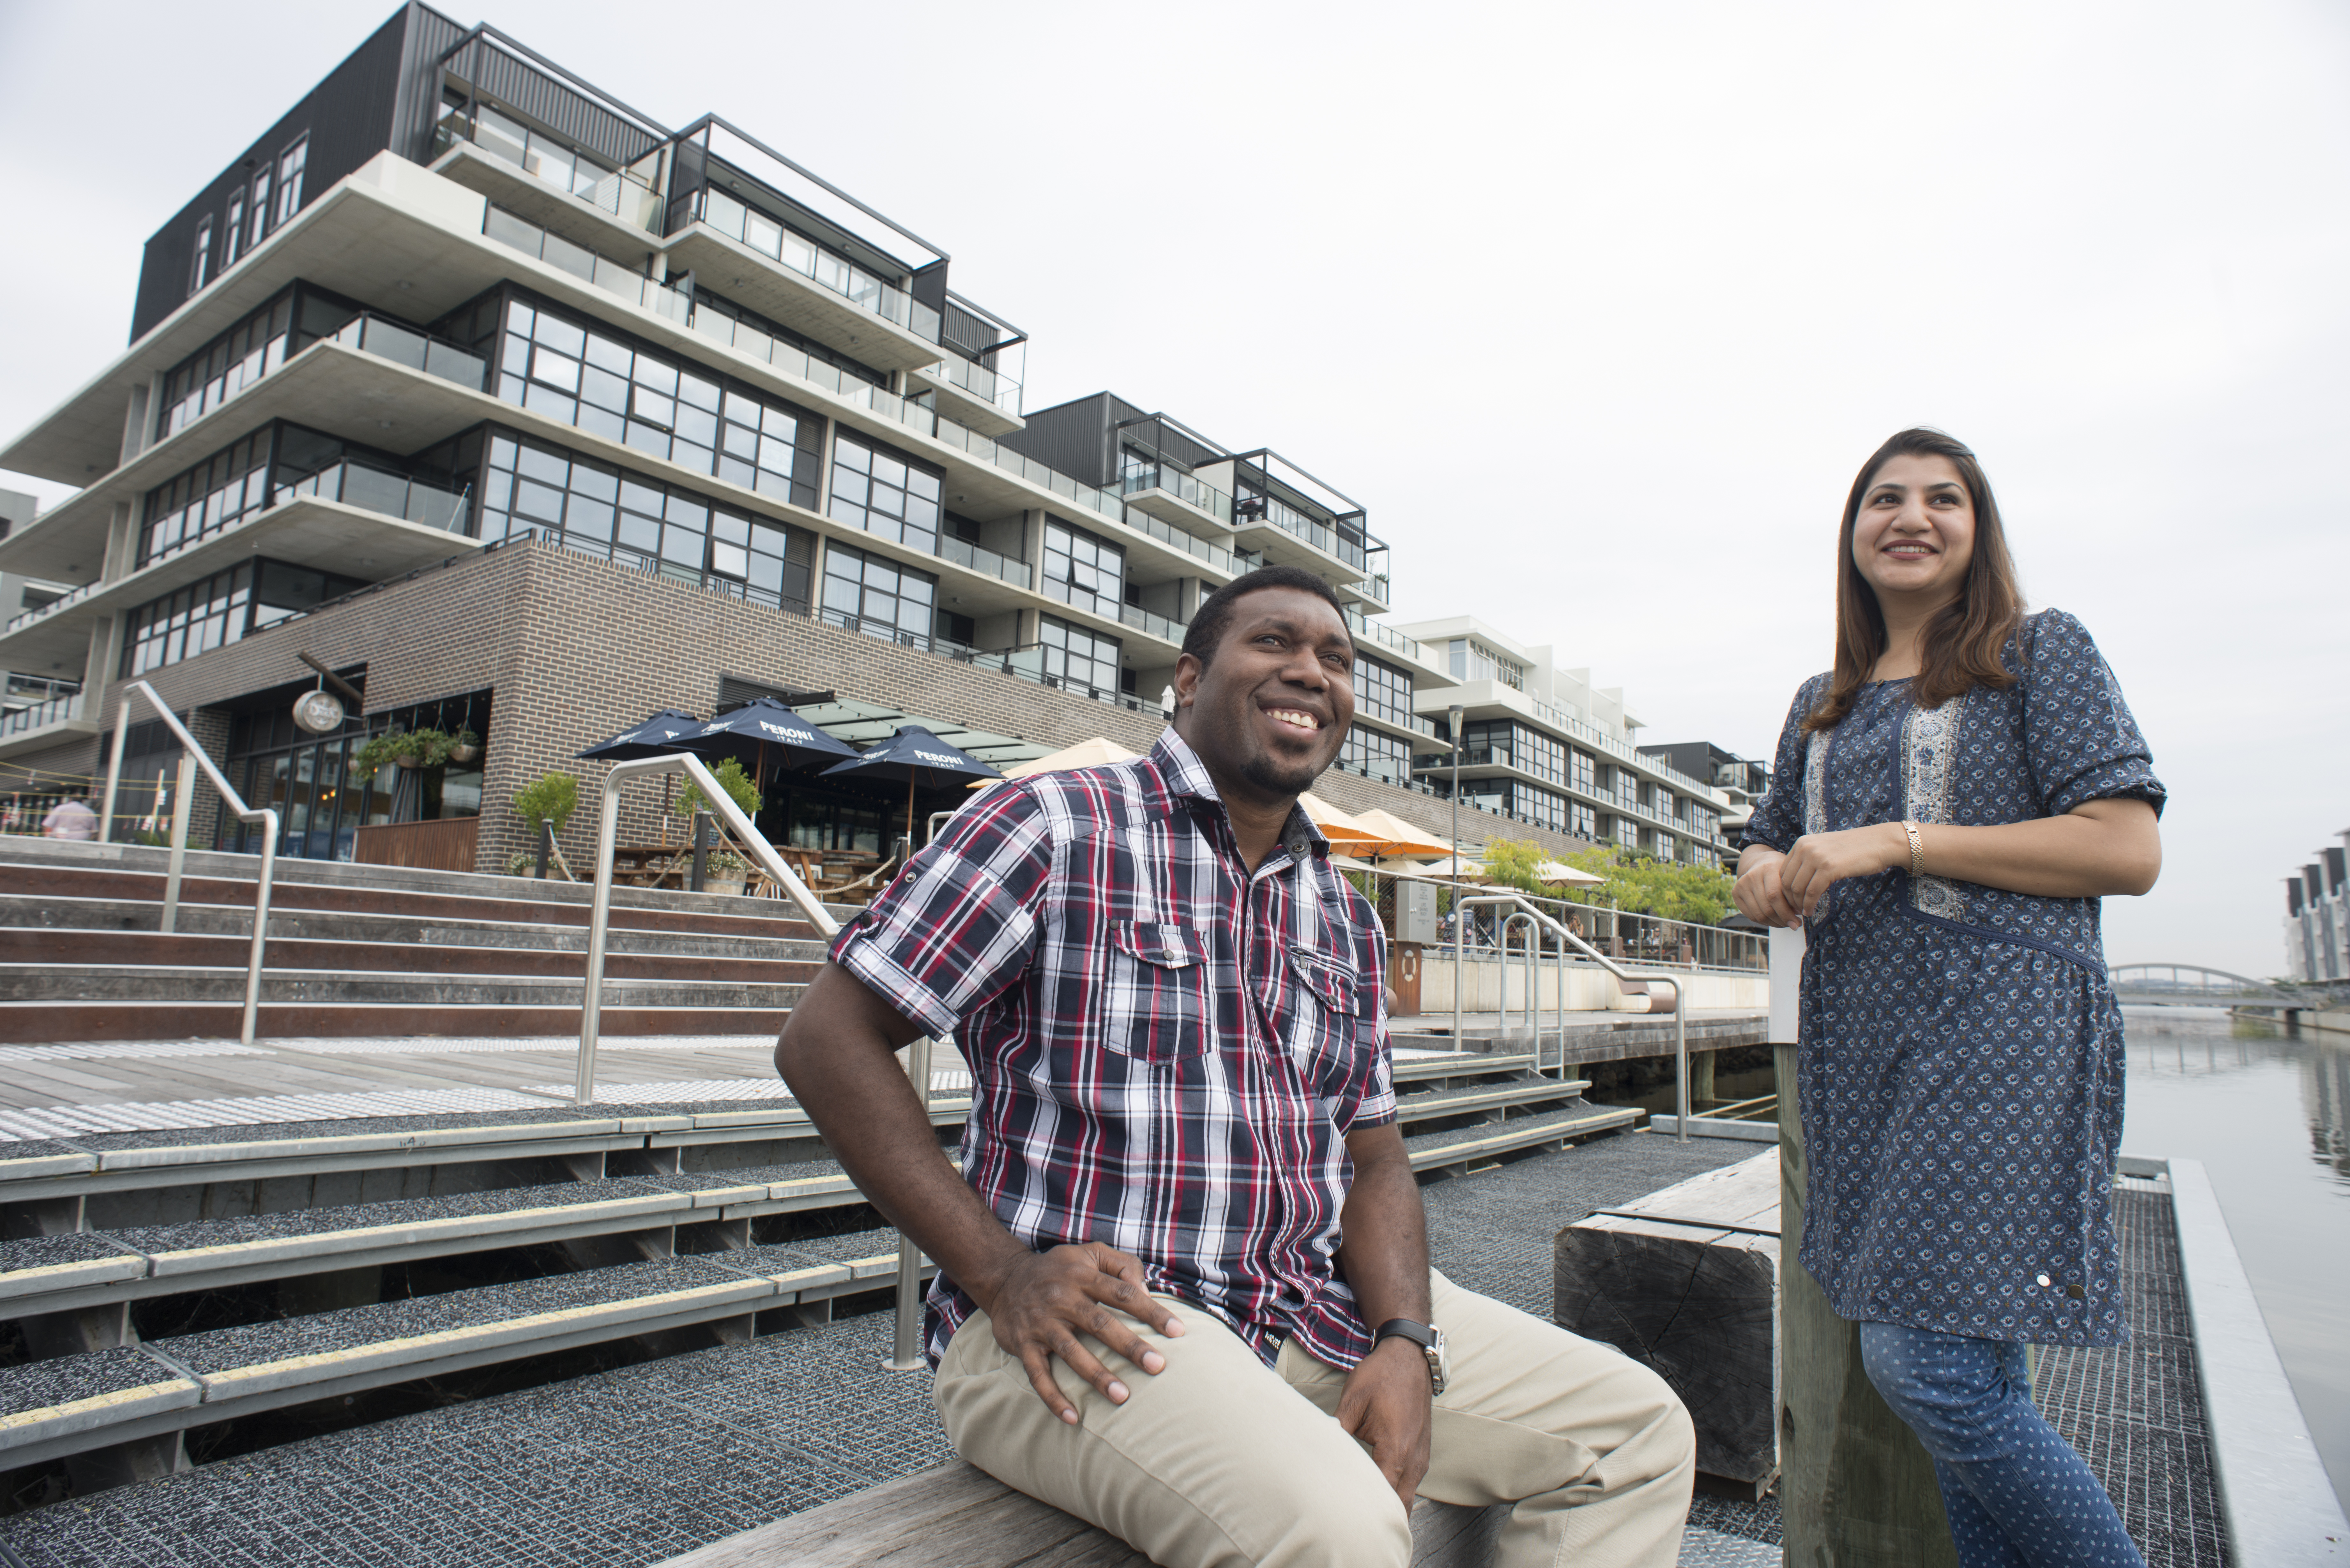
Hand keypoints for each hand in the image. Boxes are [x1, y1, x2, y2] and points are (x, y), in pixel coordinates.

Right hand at [978, 1242, 1185, 1424]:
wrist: (1004, 1278)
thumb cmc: (1060, 1269)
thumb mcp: (1091, 1254)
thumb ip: (1123, 1265)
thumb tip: (1147, 1291)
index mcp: (1082, 1275)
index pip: (1123, 1293)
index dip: (1151, 1312)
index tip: (1178, 1331)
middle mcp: (1061, 1298)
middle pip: (1100, 1323)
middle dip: (1130, 1346)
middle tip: (1157, 1366)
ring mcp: (1041, 1323)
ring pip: (1072, 1352)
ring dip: (1097, 1376)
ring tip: (1123, 1396)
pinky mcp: (1023, 1344)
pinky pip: (1038, 1375)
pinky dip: (1053, 1398)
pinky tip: (1073, 1417)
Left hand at [1336, 1337, 1432, 1509]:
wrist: (1409, 1358)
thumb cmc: (1381, 1377)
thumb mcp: (1352, 1401)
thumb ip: (1337, 1431)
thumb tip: (1319, 1452)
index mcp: (1396, 1451)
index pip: (1382, 1497)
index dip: (1363, 1512)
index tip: (1346, 1522)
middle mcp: (1414, 1461)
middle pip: (1400, 1507)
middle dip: (1380, 1521)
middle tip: (1356, 1531)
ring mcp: (1421, 1458)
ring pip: (1407, 1498)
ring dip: (1390, 1509)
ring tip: (1364, 1519)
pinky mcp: (1421, 1454)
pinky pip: (1410, 1484)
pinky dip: (1397, 1495)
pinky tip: (1377, 1498)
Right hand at [1732, 845, 1798, 927]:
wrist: (1761, 863)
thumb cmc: (1780, 872)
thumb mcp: (1789, 877)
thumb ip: (1793, 894)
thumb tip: (1797, 918)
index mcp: (1768, 868)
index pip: (1774, 896)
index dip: (1786, 912)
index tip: (1798, 922)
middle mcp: (1752, 875)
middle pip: (1766, 908)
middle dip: (1783, 920)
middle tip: (1794, 925)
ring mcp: (1741, 884)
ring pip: (1759, 915)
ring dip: (1775, 923)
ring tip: (1786, 923)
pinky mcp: (1735, 893)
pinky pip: (1751, 916)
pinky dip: (1765, 922)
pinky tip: (1775, 921)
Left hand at [1777, 823, 1905, 918]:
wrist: (1880, 843)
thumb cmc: (1855, 849)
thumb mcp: (1825, 849)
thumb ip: (1808, 860)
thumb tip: (1795, 884)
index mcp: (1802, 842)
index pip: (1783, 871)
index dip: (1784, 890)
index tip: (1791, 901)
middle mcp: (1805, 847)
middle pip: (1787, 881)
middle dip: (1790, 899)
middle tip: (1796, 911)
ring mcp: (1816, 857)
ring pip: (1797, 888)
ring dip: (1799, 904)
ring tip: (1804, 912)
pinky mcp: (1829, 868)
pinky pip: (1812, 892)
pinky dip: (1809, 905)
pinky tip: (1811, 911)